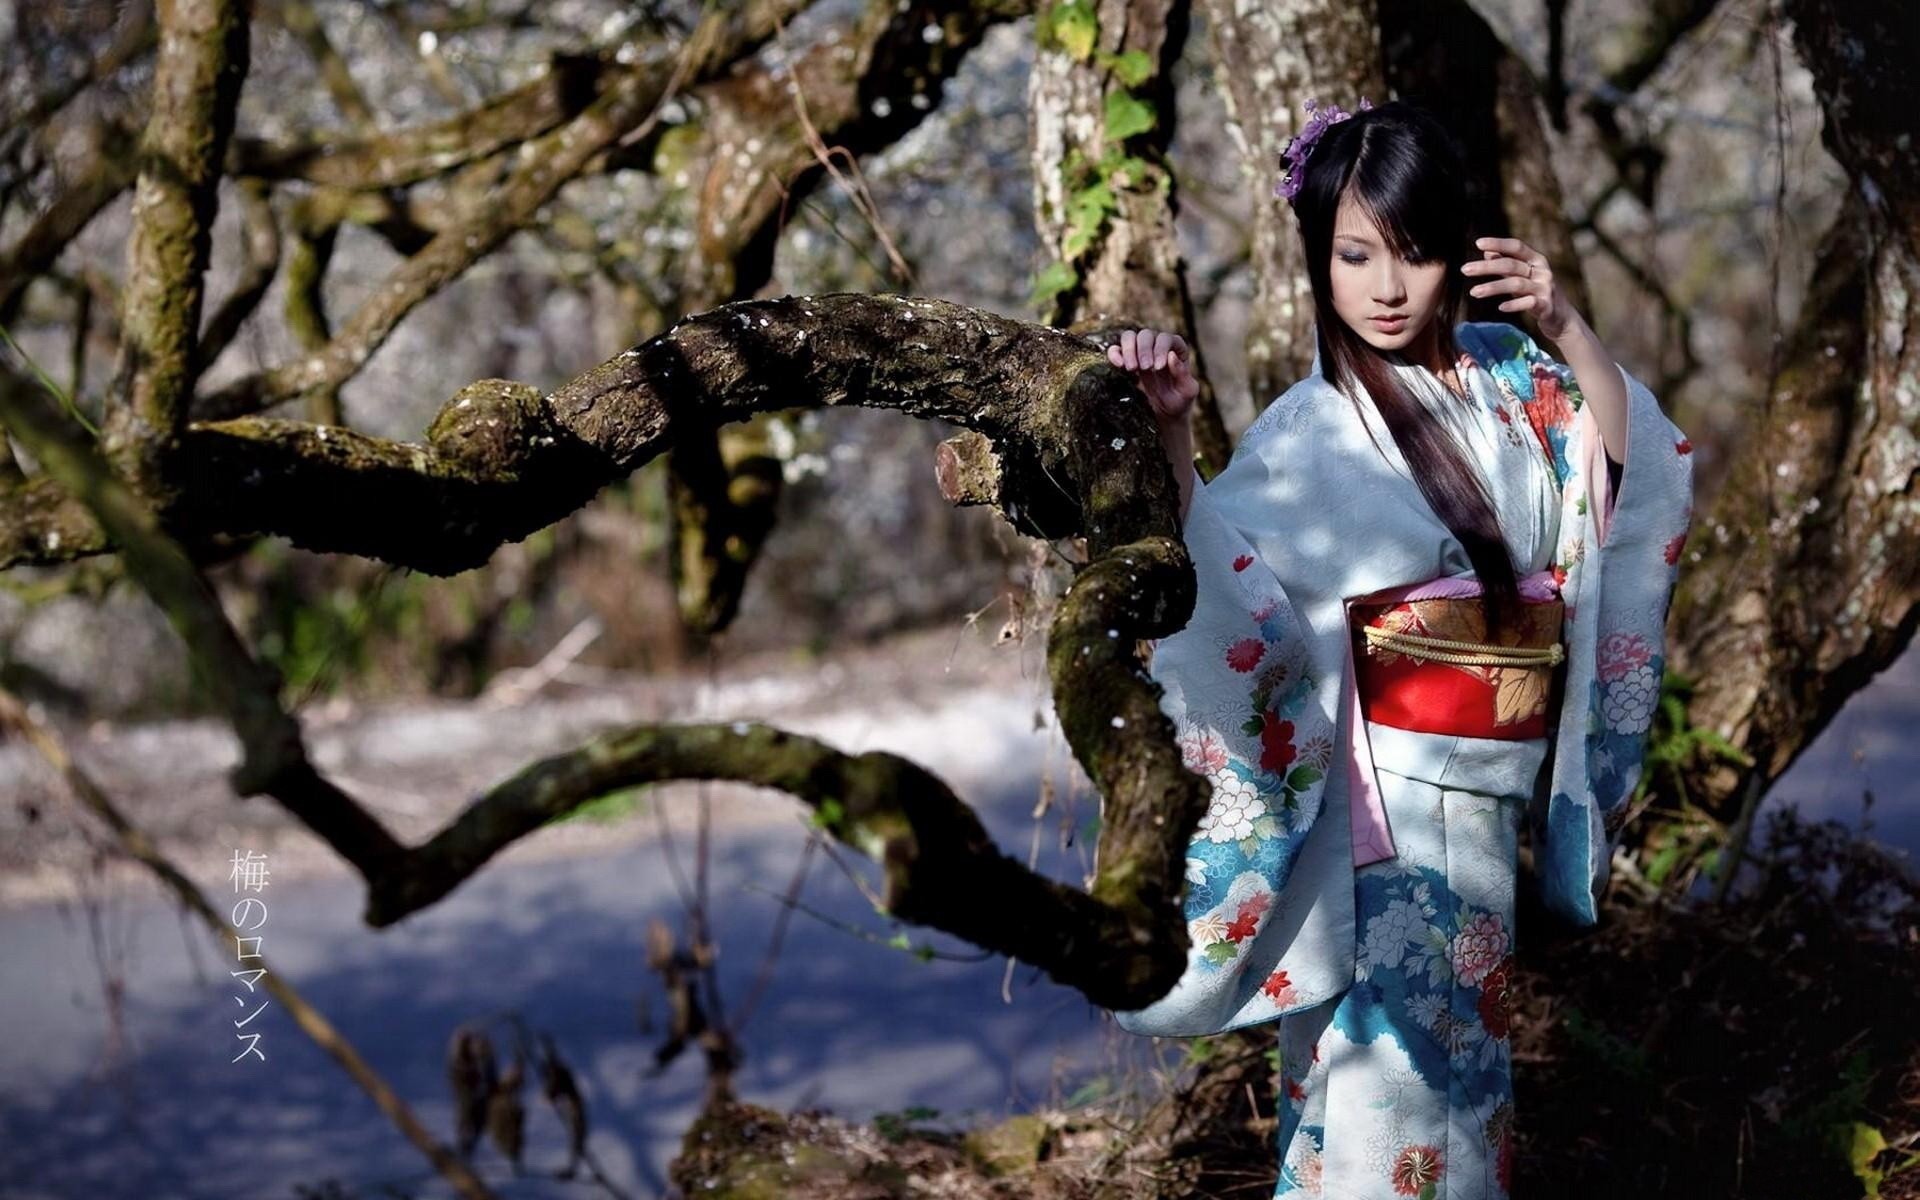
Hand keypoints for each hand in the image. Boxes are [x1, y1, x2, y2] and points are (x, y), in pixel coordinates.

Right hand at [1105, 327, 1198, 425]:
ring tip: (1132, 369)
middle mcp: (1158, 345)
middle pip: (1146, 335)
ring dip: (1129, 350)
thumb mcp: (1187, 391)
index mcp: (1176, 349)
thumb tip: (1171, 355)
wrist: (1166, 413)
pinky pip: (1116, 349)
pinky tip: (1119, 365)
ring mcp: (1141, 352)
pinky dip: (1115, 354)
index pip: (1166, 338)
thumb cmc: (1180, 400)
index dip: (1161, 348)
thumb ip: (1182, 374)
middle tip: (1145, 368)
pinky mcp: (1127, 361)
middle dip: (1144, 350)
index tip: (1158, 367)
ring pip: (1129, 336)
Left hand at [1461, 236, 1580, 343]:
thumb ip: (1506, 266)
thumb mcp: (1522, 277)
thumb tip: (1487, 252)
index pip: (1517, 247)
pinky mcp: (1547, 306)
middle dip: (1486, 267)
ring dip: (1493, 287)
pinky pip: (1528, 303)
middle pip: (1511, 265)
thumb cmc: (1537, 294)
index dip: (1498, 243)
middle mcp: (1543, 271)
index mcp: (1537, 260)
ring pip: (1516, 284)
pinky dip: (1514, 304)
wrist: (1561, 318)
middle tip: (1464, 269)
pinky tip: (1500, 308)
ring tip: (1473, 292)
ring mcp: (1546, 288)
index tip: (1478, 243)